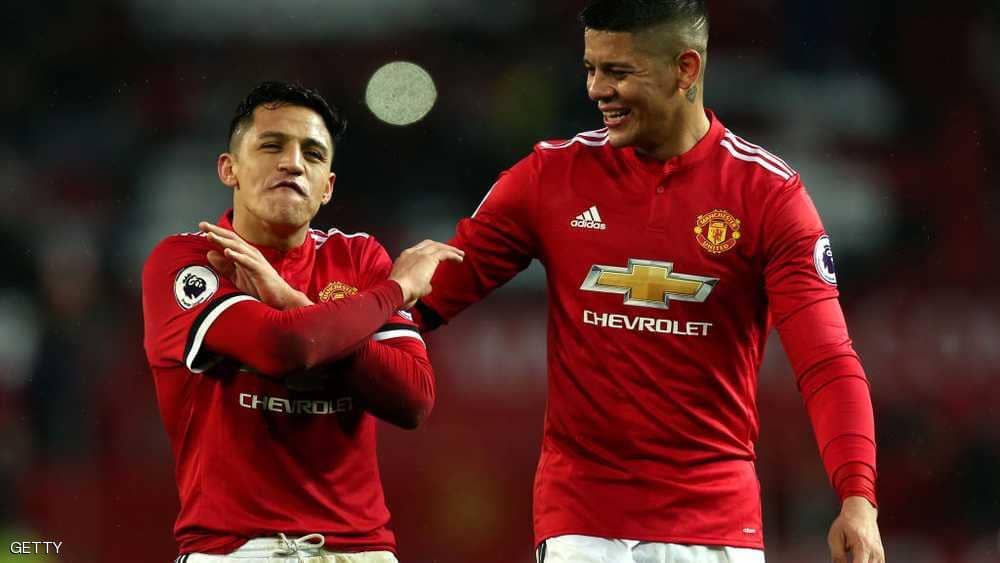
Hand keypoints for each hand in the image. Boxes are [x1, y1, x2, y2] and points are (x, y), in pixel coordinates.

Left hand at [198, 222, 312, 309]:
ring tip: (210, 236)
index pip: (228, 240)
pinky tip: (227, 252)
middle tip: (203, 225)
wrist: (280, 299)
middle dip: (217, 231)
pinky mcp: (261, 270)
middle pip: (232, 239)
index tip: (202, 226)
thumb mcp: (237, 276)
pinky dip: (237, 256)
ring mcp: (256, 261)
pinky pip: (248, 262)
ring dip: (224, 241)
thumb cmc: (260, 287)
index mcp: (245, 254)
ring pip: (238, 248)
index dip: (216, 232)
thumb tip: (210, 254)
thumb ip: (224, 266)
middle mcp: (251, 254)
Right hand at [388, 240, 463, 307]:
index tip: (439, 254)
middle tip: (452, 251)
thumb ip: (421, 284)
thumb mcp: (410, 286)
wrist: (396, 291)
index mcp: (405, 257)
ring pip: (438, 246)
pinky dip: (453, 255)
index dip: (431, 250)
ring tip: (460, 254)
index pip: (419, 249)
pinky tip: (459, 259)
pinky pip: (444, 253)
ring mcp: (419, 254)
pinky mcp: (429, 258)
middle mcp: (411, 252)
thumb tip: (428, 285)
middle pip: (430, 244)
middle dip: (441, 246)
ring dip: (450, 249)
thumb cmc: (400, 292)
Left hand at [828, 496, 884, 562]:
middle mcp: (874, 551)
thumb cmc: (847, 522)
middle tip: (846, 559)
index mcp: (862, 546)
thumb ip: (837, 556)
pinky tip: (860, 560)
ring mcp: (879, 553)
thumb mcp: (835, 537)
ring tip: (853, 557)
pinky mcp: (881, 554)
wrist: (860, 512)